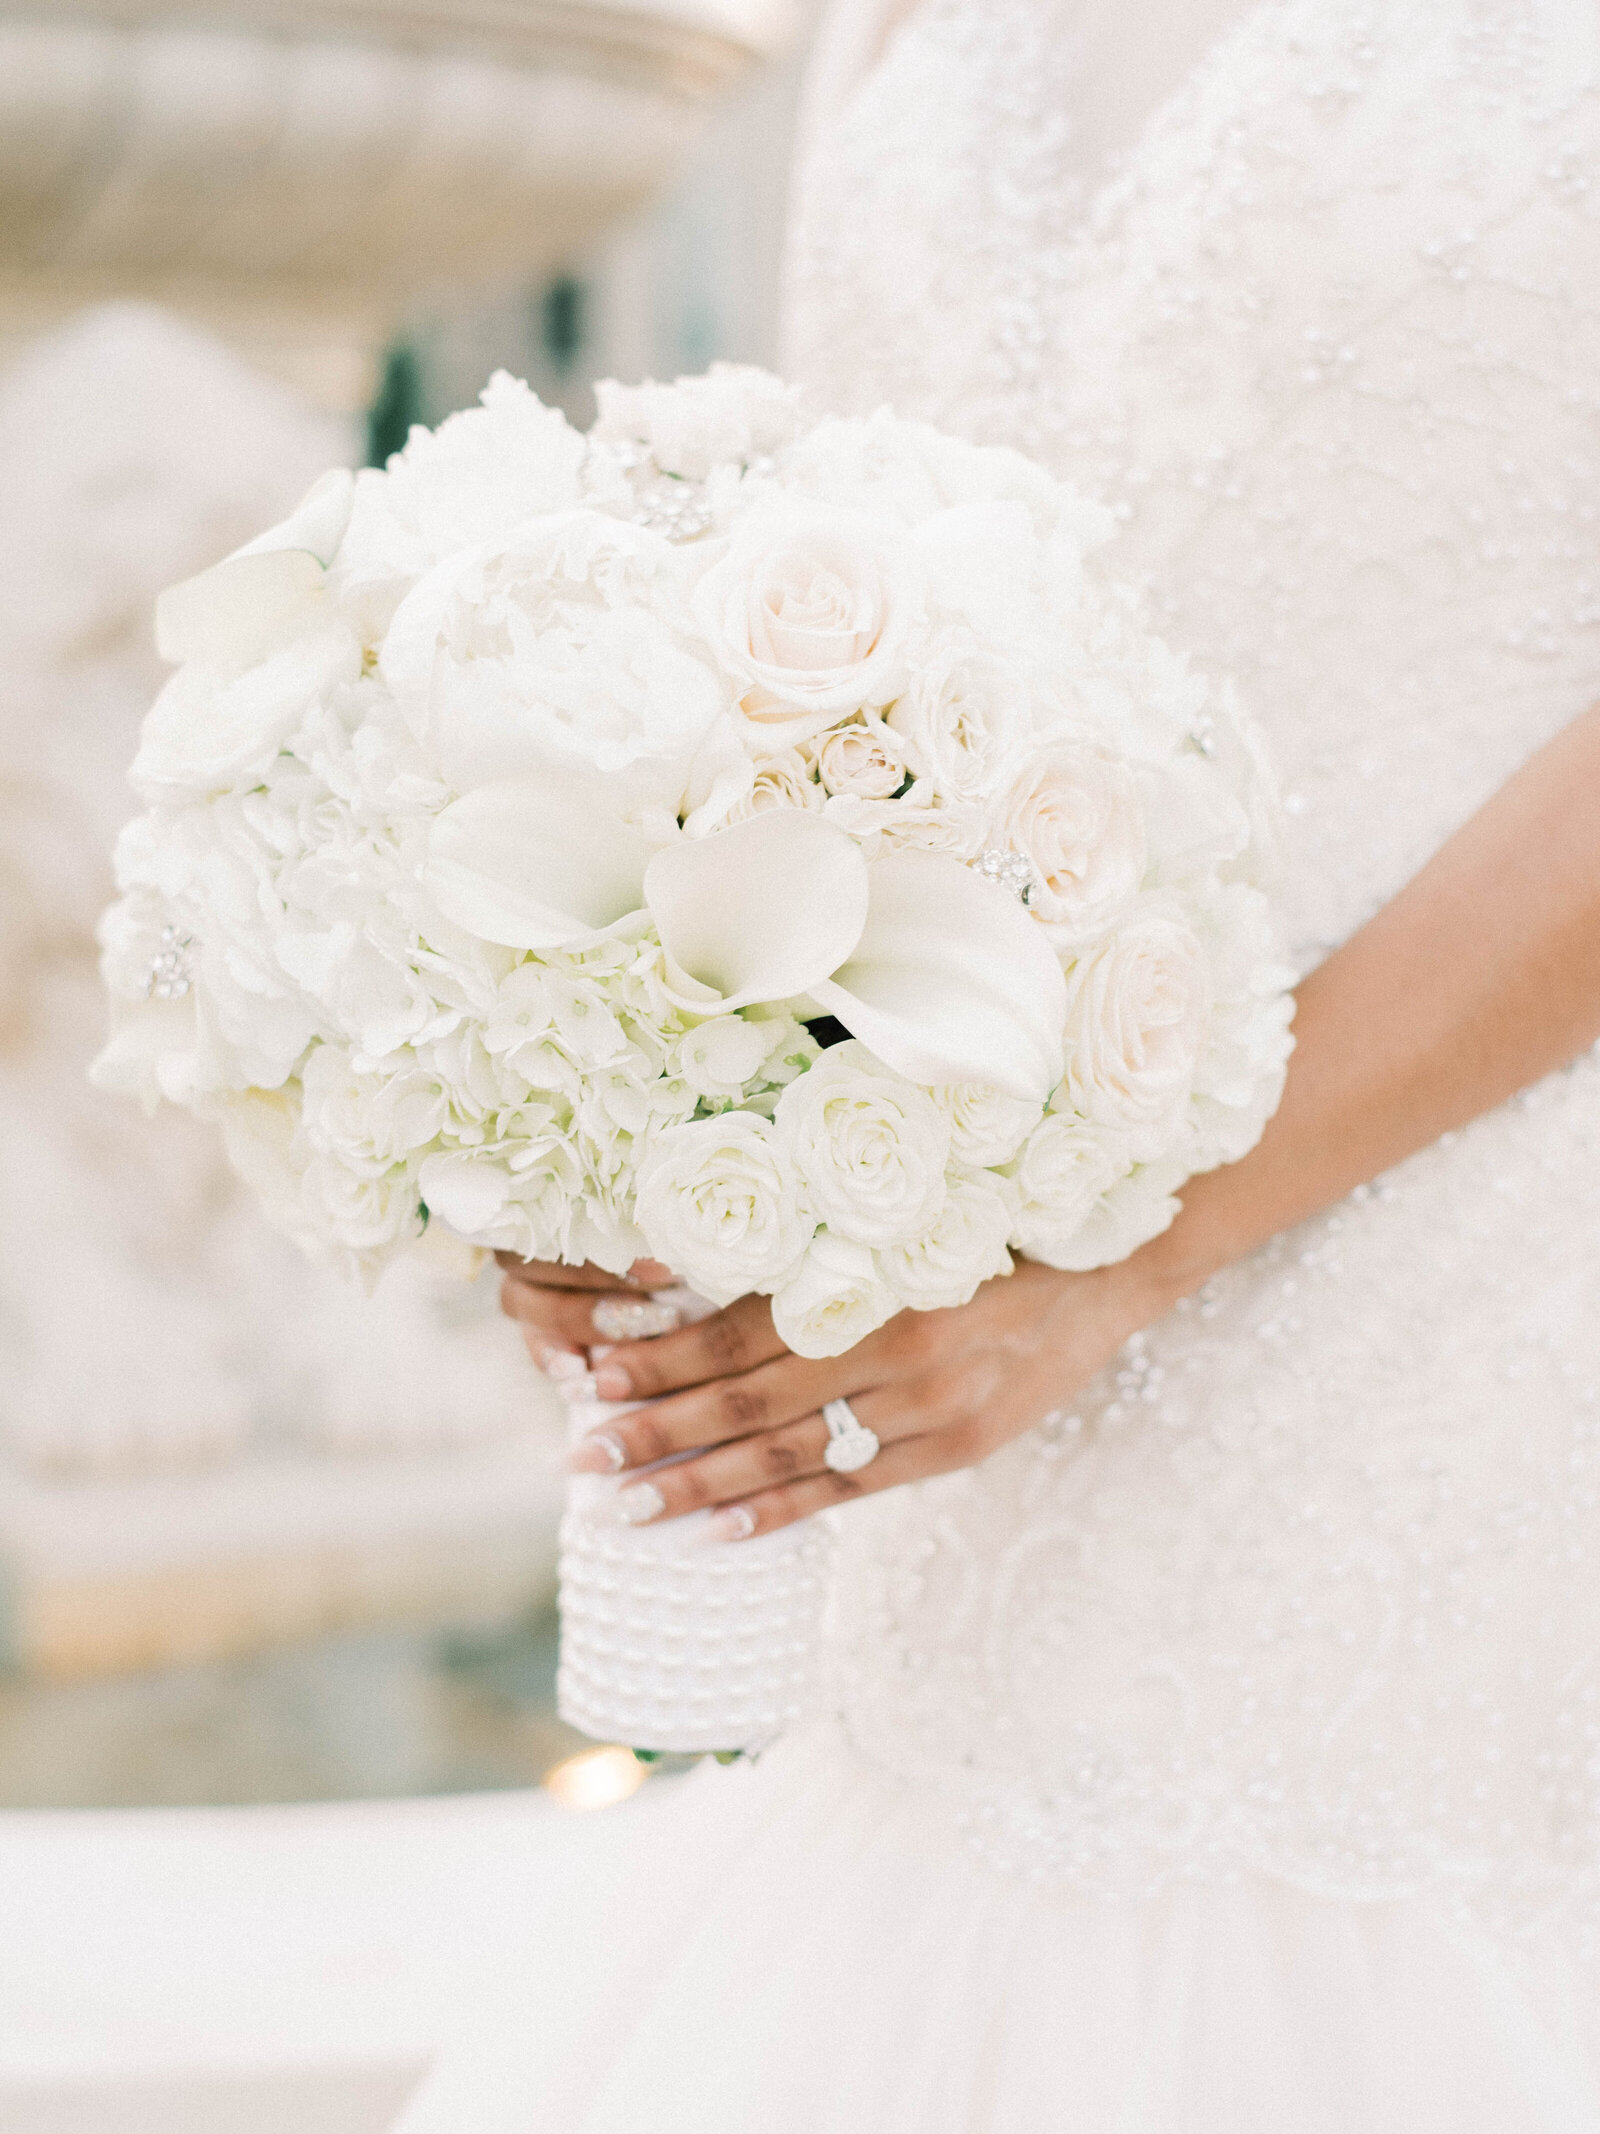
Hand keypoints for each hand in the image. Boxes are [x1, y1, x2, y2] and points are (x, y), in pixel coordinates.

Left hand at [497, 1250, 1167, 1538]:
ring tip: (631, 1506)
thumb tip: (699, 1276)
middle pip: (749, 1400)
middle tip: (583, 1455)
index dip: (662, 1353)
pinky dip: (783, 1512)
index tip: (593, 1368)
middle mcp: (894, 1349)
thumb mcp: (903, 1227)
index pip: (739, 1329)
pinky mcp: (954, 1451)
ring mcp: (927, 1411)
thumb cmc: (992, 1232)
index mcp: (870, 1279)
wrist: (1108, 1272)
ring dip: (701, 1484)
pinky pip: (851, 1492)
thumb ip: (816, 1260)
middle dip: (657, 1429)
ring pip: (791, 1456)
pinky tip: (724, 1531)